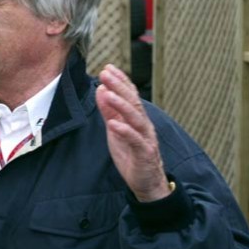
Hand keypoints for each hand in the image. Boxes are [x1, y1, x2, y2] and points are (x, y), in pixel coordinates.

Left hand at [96, 64, 170, 201]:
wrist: (146, 181)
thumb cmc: (131, 153)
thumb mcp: (116, 129)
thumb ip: (109, 111)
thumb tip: (101, 90)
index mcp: (137, 118)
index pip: (130, 95)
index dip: (120, 80)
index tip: (108, 67)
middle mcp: (144, 124)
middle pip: (133, 102)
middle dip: (119, 86)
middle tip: (105, 73)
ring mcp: (146, 138)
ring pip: (135, 118)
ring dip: (121, 104)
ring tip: (107, 92)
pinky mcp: (144, 153)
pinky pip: (135, 140)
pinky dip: (124, 131)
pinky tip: (113, 124)